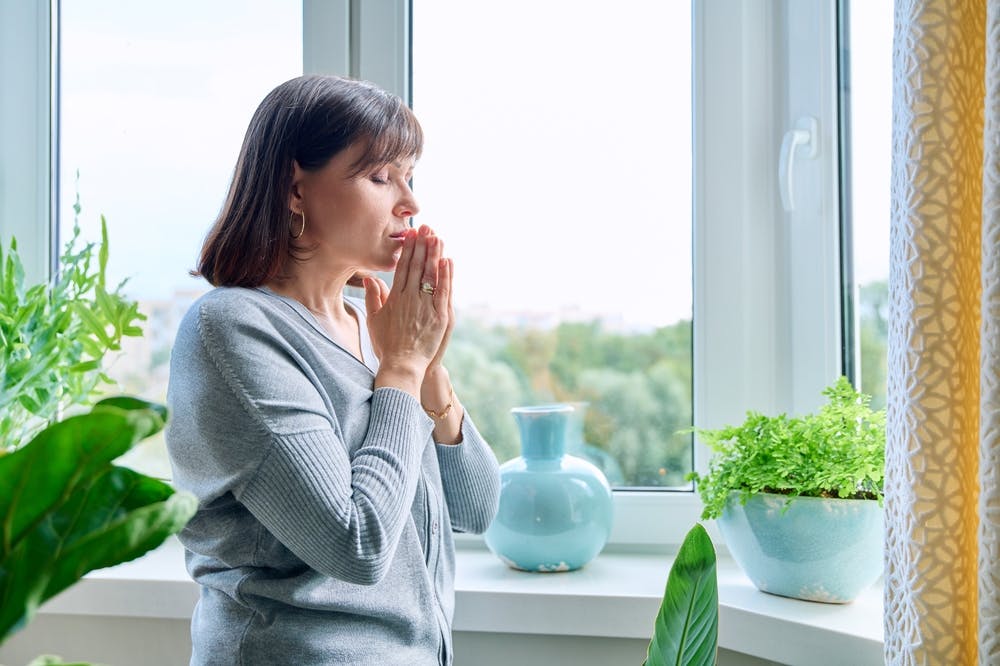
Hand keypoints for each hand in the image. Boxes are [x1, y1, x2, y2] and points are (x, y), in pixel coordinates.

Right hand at [364, 225, 449, 395]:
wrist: (401, 366)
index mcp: (395, 297)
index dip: (408, 249)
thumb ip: (373, 297)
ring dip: (434, 255)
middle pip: (417, 266)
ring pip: (431, 275)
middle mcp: (410, 298)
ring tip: (437, 237)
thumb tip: (370, 279)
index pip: (403, 267)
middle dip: (422, 245)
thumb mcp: (374, 320)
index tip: (411, 234)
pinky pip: (443, 292)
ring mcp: (425, 306)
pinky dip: (446, 276)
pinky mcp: (439, 317)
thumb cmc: (387, 345)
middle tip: (426, 227)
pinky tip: (448, 261)